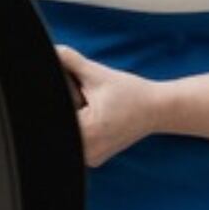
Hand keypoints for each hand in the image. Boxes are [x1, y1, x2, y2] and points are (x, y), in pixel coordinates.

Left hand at [57, 46, 165, 166]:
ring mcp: (89, 158)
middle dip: (67, 105)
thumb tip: (50, 51)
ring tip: (96, 108)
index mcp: (86, 133)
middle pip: (60, 122)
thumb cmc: (130, 91)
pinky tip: (97, 118)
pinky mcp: (92, 158)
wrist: (158, 109)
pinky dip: (81, 126)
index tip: (78, 90)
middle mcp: (86, 152)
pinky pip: (76, 139)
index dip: (62, 96)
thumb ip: (69, 60)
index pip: (55, 111)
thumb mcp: (98, 73)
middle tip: (89, 97)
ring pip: (67, 131)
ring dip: (73, 117)